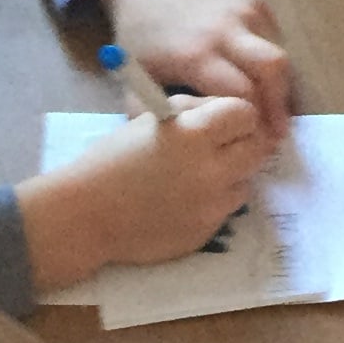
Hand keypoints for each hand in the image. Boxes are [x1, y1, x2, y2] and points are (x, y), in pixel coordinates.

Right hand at [17, 93, 264, 292]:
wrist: (86, 215)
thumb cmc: (110, 161)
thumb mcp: (148, 120)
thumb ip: (191, 111)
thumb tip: (222, 112)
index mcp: (193, 134)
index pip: (246, 114)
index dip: (237, 116)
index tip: (225, 122)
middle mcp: (211, 169)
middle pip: (257, 149)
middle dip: (243, 144)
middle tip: (221, 147)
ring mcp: (211, 205)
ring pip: (245, 182)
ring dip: (230, 176)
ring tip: (196, 177)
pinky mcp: (207, 231)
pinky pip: (225, 210)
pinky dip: (212, 203)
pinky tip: (182, 200)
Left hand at [98, 0, 291, 146]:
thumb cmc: (141, 37)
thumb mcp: (137, 79)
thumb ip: (153, 116)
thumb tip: (175, 149)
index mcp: (194, 55)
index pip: (241, 95)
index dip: (255, 122)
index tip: (258, 143)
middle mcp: (224, 30)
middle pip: (273, 72)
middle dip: (279, 106)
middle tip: (277, 132)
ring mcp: (243, 11)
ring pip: (279, 55)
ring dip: (279, 84)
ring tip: (272, 108)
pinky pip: (274, 37)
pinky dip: (270, 60)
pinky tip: (257, 74)